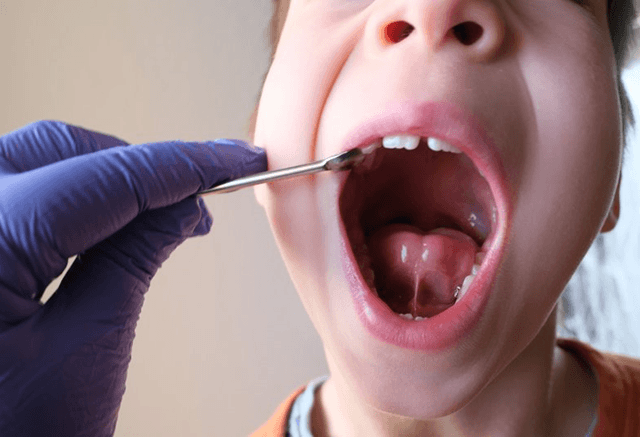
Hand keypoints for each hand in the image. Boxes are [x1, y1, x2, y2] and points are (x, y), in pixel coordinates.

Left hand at [0, 121, 265, 435]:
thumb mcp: (85, 350)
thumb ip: (134, 259)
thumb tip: (184, 205)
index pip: (105, 179)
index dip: (182, 165)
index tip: (233, 160)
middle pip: (59, 151)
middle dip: (140, 168)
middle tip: (200, 197)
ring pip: (36, 162)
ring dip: (105, 179)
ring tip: (160, 215)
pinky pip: (19, 193)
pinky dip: (71, 198)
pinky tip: (108, 222)